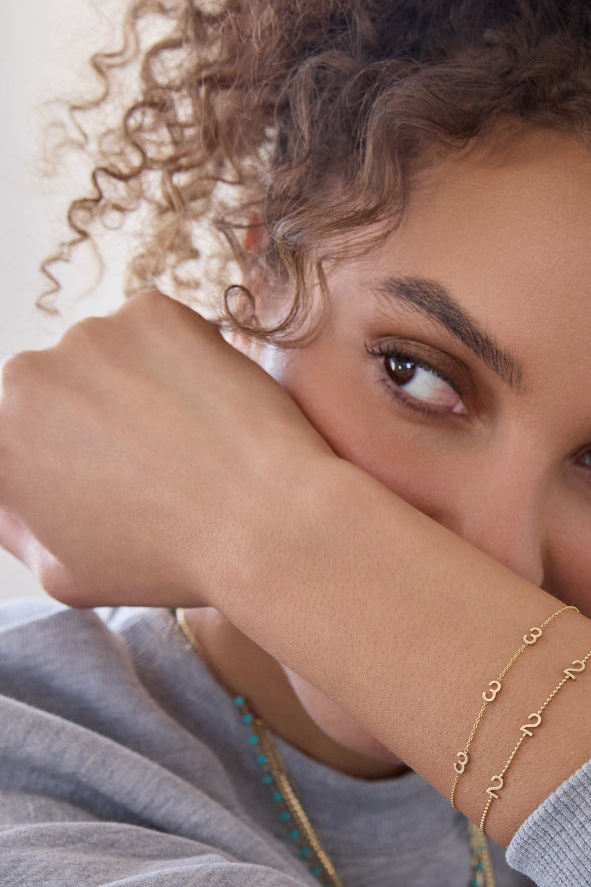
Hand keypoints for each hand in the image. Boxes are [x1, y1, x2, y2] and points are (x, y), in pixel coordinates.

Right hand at [0, 292, 335, 608]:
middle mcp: (24, 380)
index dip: (73, 457)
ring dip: (143, 387)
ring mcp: (90, 337)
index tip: (118, 474)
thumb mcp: (68, 574)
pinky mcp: (152, 312)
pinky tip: (217, 410)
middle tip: (166, 463)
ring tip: (197, 443)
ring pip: (112, 357)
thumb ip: (17, 524)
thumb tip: (10, 486)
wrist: (269, 525)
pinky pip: (162, 332)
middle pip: (61, 389)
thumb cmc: (176, 563)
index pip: (21, 435)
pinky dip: (186, 360)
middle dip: (102, 418)